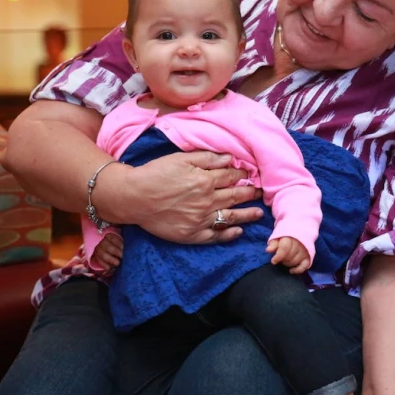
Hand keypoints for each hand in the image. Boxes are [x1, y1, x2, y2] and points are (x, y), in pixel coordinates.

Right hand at [94, 233, 122, 270]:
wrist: (106, 249)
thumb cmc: (116, 245)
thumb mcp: (119, 242)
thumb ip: (123, 245)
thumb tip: (129, 249)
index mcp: (109, 236)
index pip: (114, 239)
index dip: (120, 244)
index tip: (125, 249)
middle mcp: (102, 242)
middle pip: (108, 247)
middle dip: (116, 252)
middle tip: (122, 256)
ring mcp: (98, 250)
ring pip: (103, 255)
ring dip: (111, 260)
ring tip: (118, 263)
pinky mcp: (96, 257)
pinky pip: (99, 261)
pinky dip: (104, 265)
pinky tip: (109, 268)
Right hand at [97, 151, 263, 243]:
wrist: (133, 197)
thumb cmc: (155, 174)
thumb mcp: (180, 158)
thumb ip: (206, 158)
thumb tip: (229, 159)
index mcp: (204, 180)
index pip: (230, 177)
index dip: (241, 175)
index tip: (249, 174)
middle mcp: (206, 201)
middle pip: (234, 197)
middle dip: (249, 193)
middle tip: (261, 193)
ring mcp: (200, 220)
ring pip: (230, 217)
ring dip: (247, 215)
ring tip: (259, 214)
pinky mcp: (191, 234)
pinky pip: (214, 236)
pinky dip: (228, 235)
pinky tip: (237, 232)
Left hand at [267, 237, 310, 273]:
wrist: (299, 232)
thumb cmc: (286, 237)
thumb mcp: (277, 237)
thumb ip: (273, 244)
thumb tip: (268, 250)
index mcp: (290, 238)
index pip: (284, 249)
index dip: (278, 257)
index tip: (273, 261)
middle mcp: (299, 244)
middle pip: (289, 257)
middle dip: (282, 259)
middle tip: (280, 258)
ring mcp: (305, 251)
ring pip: (295, 262)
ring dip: (288, 263)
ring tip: (285, 260)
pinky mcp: (308, 257)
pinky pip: (304, 266)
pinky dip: (297, 270)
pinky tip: (291, 271)